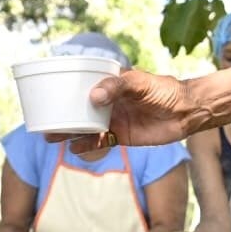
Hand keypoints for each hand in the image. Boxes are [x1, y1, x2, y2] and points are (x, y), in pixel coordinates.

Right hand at [56, 69, 196, 153]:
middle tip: (43, 121)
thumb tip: (93, 97)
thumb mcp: (140, 83)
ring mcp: (114, 119)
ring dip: (70, 131)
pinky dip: (87, 146)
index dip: (67, 87)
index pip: (84, 83)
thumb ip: (117, 86)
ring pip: (86, 126)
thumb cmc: (165, 90)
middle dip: (62, 114)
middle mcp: (110, 102)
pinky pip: (100, 142)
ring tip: (51, 136)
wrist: (187, 112)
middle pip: (80, 108)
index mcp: (111, 84)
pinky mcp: (122, 136)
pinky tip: (74, 149)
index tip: (49, 90)